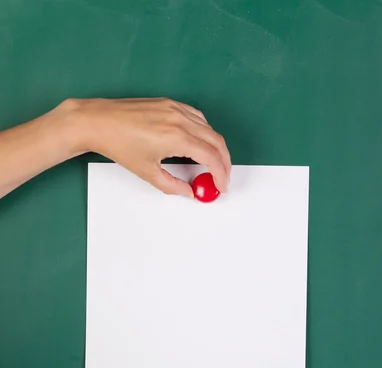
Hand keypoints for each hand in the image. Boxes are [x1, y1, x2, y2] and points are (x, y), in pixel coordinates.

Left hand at [72, 97, 230, 196]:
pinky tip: (200, 142)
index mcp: (177, 137)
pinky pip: (197, 116)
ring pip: (209, 128)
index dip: (221, 174)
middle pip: (216, 141)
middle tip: (222, 177)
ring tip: (213, 163)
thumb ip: (173, 185)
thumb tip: (189, 191)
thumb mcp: (148, 172)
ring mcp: (175, 108)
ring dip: (216, 146)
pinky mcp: (169, 103)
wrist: (98, 122)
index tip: (221, 185)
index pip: (212, 157)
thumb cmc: (118, 143)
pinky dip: (204, 131)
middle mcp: (180, 119)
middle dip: (224, 162)